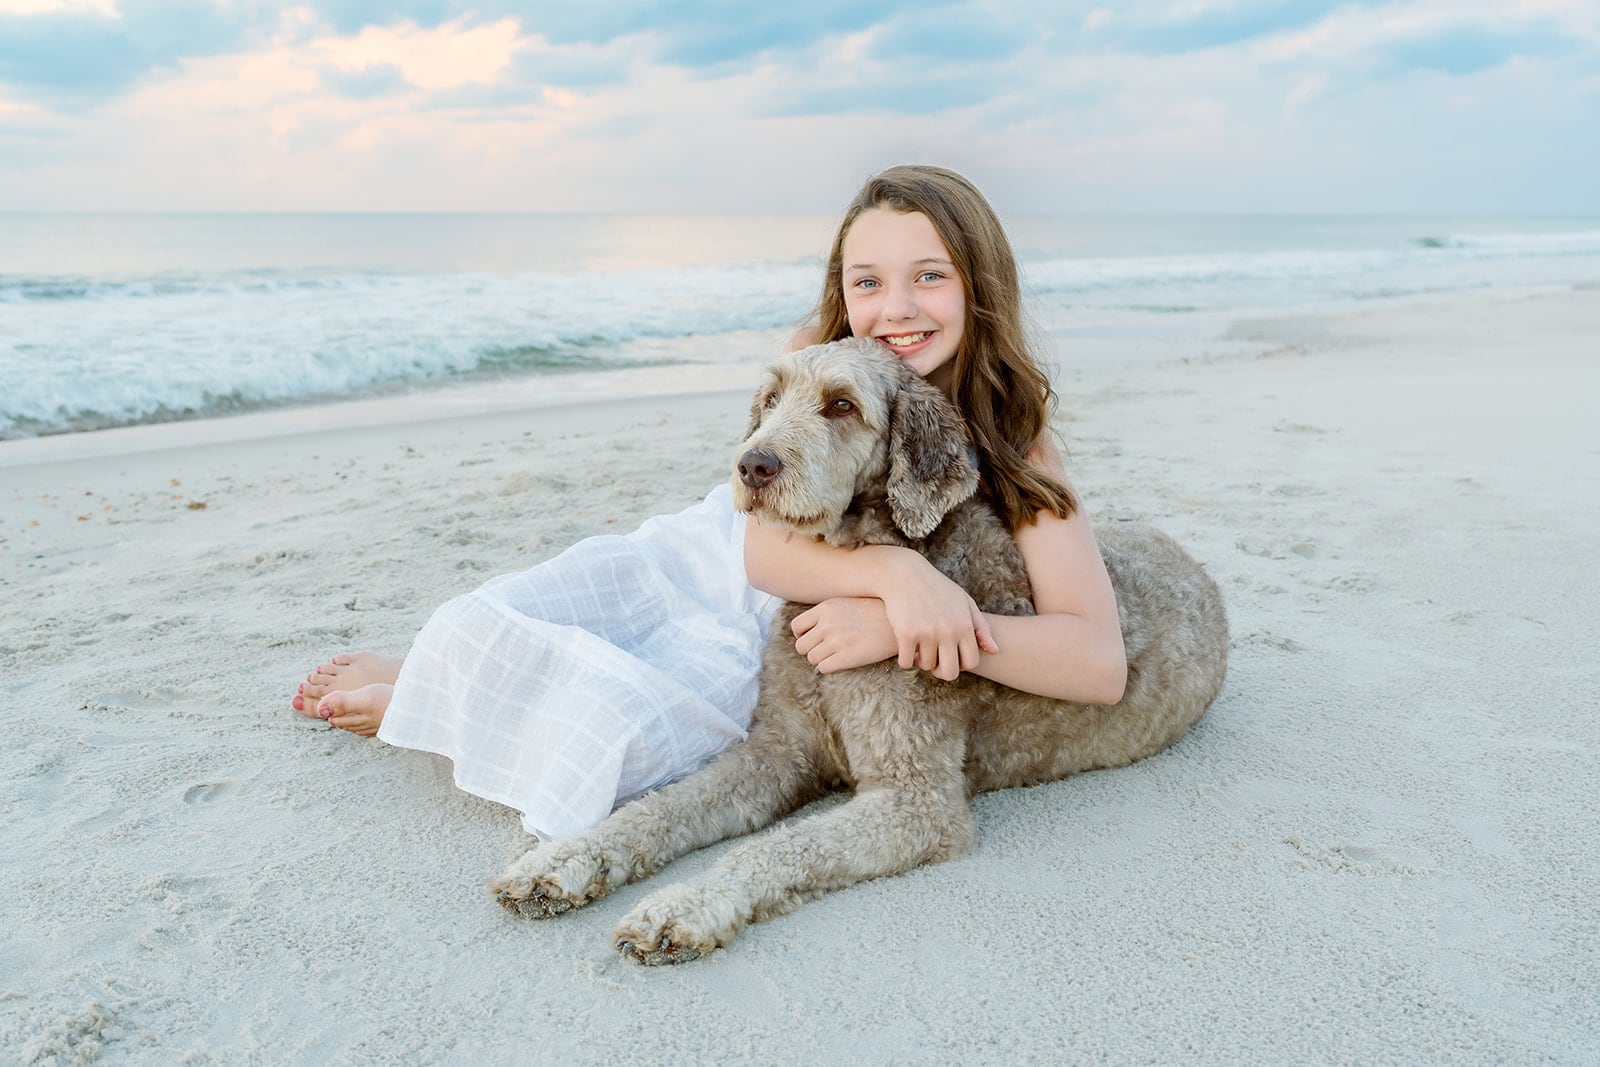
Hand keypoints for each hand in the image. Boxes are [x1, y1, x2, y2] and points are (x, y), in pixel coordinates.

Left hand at [792, 598, 898, 673]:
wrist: (897, 623)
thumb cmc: (873, 614)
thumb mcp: (846, 604)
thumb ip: (826, 614)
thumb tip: (809, 631)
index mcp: (825, 608)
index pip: (796, 627)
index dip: (802, 636)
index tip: (813, 640)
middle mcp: (827, 624)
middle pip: (801, 646)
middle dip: (811, 650)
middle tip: (825, 650)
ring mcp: (836, 641)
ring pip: (812, 659)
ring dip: (821, 660)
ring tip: (836, 655)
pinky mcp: (847, 657)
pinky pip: (823, 668)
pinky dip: (830, 667)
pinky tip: (843, 661)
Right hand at [877, 552, 998, 681]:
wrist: (904, 573)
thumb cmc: (937, 588)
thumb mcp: (964, 602)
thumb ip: (981, 627)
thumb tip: (994, 651)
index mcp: (964, 625)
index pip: (971, 662)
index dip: (961, 664)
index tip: (951, 656)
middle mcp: (948, 631)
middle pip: (950, 672)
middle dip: (942, 670)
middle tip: (935, 660)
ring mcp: (926, 633)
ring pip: (926, 666)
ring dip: (922, 661)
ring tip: (919, 648)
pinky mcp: (905, 634)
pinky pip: (906, 662)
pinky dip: (905, 660)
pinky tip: (906, 648)